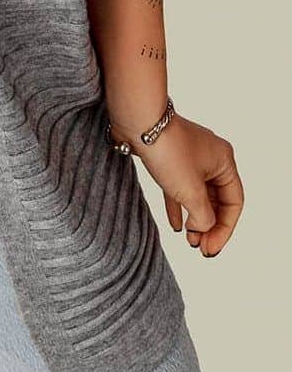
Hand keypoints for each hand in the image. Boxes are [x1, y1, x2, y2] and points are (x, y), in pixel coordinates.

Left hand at [112, 111, 243, 256]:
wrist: (137, 122)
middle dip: (210, 225)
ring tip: (190, 241)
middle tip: (200, 248)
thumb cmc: (168, 150)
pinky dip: (180, 206)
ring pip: (198, 194)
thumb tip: (202, 227)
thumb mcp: (190, 191)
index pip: (234, 202)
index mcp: (224, 161)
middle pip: (217, 199)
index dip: (224, 229)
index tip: (210, 248)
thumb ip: (202, 216)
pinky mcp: (170, 158)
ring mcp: (189, 157)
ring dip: (196, 218)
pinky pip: (180, 187)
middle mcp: (211, 157)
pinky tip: (176, 225)